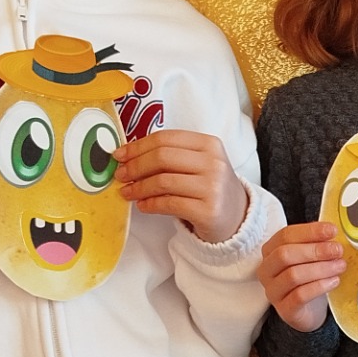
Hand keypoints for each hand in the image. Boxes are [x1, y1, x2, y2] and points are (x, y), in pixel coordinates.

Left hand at [115, 130, 247, 243]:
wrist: (237, 218)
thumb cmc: (210, 189)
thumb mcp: (198, 164)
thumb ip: (171, 156)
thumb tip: (128, 156)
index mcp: (209, 144)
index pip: (165, 139)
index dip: (138, 146)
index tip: (120, 155)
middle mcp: (213, 163)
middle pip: (162, 157)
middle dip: (135, 166)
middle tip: (120, 174)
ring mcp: (213, 187)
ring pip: (163, 181)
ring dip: (139, 187)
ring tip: (127, 192)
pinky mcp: (208, 211)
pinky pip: (169, 204)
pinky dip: (150, 204)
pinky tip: (142, 205)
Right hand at [258, 221, 346, 330]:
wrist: (309, 312)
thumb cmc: (309, 279)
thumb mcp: (310, 258)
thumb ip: (317, 243)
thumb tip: (333, 232)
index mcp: (270, 251)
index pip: (285, 235)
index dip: (310, 231)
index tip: (332, 230)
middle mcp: (267, 270)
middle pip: (285, 254)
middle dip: (315, 250)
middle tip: (337, 250)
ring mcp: (273, 291)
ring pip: (293, 275)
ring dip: (320, 268)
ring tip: (340, 266)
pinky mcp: (285, 309)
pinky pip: (300, 296)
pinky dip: (319, 286)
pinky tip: (334, 281)